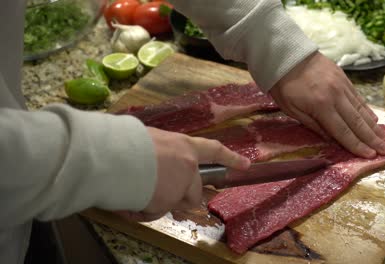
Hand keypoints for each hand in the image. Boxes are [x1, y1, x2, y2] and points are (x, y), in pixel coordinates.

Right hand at [116, 127, 249, 221]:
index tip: (245, 164)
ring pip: (175, 204)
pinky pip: (156, 212)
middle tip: (159, 192)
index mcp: (184, 146)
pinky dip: (143, 211)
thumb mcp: (150, 139)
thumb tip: (155, 160)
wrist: (115, 156)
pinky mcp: (169, 202)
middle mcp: (188, 166)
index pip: (214, 150)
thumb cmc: (127, 142)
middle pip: (194, 191)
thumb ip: (162, 151)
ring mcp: (180, 186)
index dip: (230, 157)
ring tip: (137, 191)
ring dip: (158, 203)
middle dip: (180, 196)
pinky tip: (130, 200)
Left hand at [269, 51, 384, 157]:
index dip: (357, 145)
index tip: (371, 156)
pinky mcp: (344, 78)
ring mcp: (342, 86)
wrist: (288, 55)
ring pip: (362, 110)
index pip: (342, 131)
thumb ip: (313, 125)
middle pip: (357, 122)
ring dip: (375, 126)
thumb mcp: (291, 109)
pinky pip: (358, 98)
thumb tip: (333, 140)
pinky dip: (368, 110)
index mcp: (321, 106)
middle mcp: (336, 96)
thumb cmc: (284, 86)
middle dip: (373, 139)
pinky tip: (376, 120)